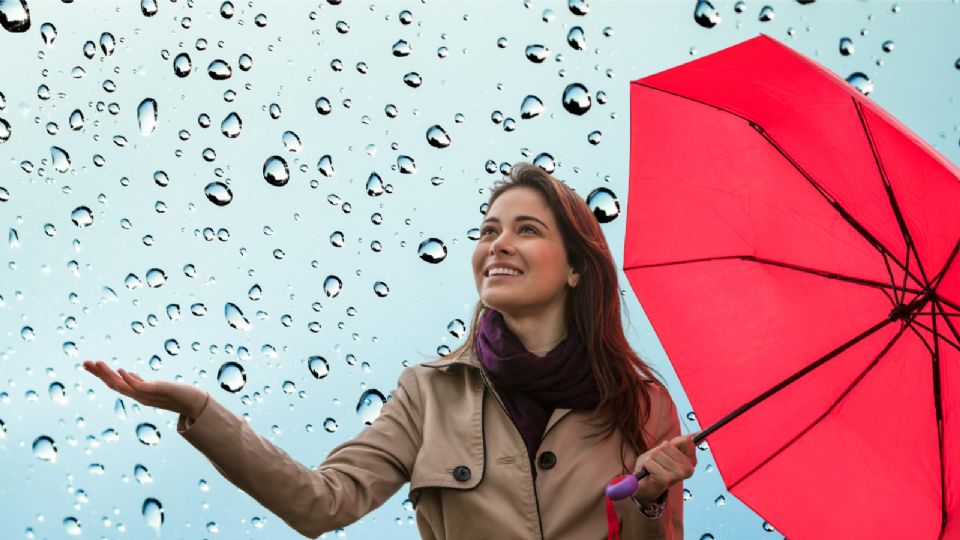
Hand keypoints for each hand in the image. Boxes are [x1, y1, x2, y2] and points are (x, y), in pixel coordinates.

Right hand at [83, 360, 208, 418]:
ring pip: (122, 386)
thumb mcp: (153, 386)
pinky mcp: (156, 391)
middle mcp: (138, 396)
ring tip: (98, 363)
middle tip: (84, 363)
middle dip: (99, 374)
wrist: (193, 402)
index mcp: (136, 393)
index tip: (90, 364)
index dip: (101, 375)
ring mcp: (146, 395)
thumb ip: (139, 382)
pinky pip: (139, 386)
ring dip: (109, 375)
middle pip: (113, 385)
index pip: (114, 383)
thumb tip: (126, 375)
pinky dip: (129, 379)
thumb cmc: (174, 394)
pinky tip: (121, 370)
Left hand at [632, 433, 697, 502]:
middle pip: (668, 446)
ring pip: (658, 453)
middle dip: (658, 452)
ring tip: (652, 468)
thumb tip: (698, 432)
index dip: (673, 444)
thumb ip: (681, 442)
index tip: (668, 454)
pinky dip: (646, 465)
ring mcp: (678, 474)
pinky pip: (651, 462)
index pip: (686, 441)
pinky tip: (649, 473)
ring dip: (650, 459)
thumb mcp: (667, 452)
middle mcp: (687, 469)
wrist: (645, 487)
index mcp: (691, 462)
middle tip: (657, 464)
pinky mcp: (666, 478)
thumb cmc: (655, 468)